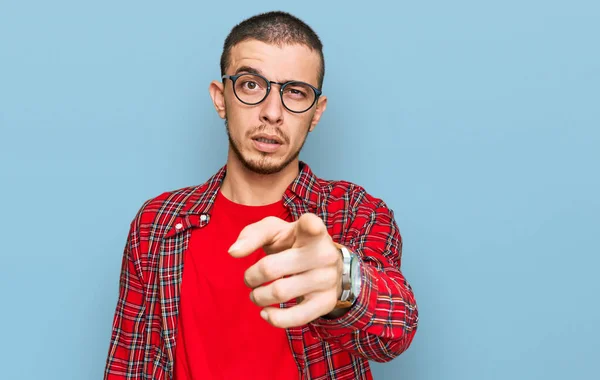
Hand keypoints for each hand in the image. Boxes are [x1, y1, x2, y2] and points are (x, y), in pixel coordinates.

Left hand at [228, 213, 343, 327]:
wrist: (324, 263)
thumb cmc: (293, 243)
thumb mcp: (274, 231)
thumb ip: (252, 235)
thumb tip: (233, 252)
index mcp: (310, 231)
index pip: (312, 225)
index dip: (311, 225)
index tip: (311, 225)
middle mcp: (324, 253)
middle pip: (270, 268)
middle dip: (251, 276)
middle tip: (250, 278)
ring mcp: (328, 279)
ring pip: (279, 293)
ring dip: (258, 297)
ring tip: (256, 293)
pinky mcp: (327, 302)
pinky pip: (296, 317)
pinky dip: (274, 318)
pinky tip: (266, 312)